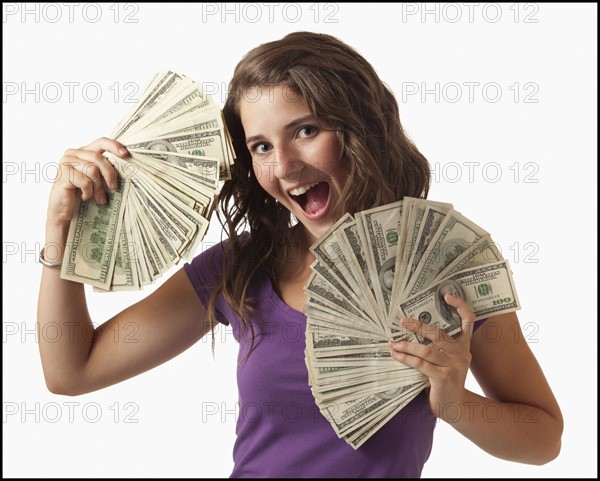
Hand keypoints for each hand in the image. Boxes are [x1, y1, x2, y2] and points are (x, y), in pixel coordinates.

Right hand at [47, 137, 128, 225]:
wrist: (63, 210)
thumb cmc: (81, 193)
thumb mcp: (96, 178)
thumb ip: (104, 169)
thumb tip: (125, 165)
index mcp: (83, 151)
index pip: (100, 141)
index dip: (114, 146)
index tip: (125, 154)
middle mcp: (73, 153)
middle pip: (98, 157)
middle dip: (109, 173)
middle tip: (114, 187)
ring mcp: (66, 162)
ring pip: (92, 170)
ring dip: (97, 187)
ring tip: (97, 197)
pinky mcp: (62, 174)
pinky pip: (84, 182)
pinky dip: (88, 192)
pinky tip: (84, 197)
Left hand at [389, 294, 474, 418]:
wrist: (454, 406)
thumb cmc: (445, 377)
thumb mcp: (446, 359)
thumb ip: (438, 344)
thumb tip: (411, 326)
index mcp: (464, 344)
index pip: (469, 320)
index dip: (460, 306)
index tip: (446, 296)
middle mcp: (462, 353)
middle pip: (439, 334)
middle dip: (418, 326)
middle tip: (402, 320)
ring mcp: (454, 366)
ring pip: (426, 350)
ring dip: (406, 345)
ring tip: (392, 342)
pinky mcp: (444, 378)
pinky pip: (420, 364)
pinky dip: (405, 358)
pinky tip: (395, 354)